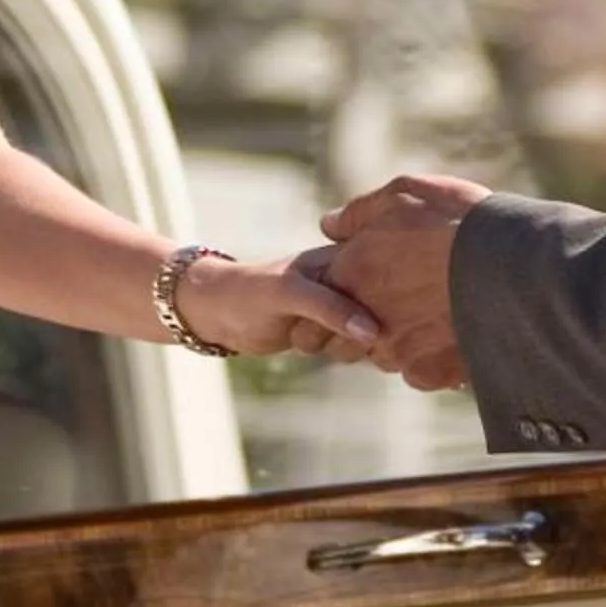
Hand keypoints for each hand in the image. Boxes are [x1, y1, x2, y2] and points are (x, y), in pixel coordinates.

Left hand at [173, 250, 380, 359]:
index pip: (387, 276)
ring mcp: (346, 305)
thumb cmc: (251, 292)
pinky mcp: (336, 329)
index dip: (381, 302)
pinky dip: (342, 353)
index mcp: (348, 254)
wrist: (218, 312)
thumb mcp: (290, 295)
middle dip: (360, 332)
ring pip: (373, 336)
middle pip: (386, 313)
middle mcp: (353, 278)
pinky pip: (358, 348)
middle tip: (315, 326)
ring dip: (346, 347)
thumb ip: (331, 309)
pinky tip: (314, 344)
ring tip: (304, 331)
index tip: (350, 318)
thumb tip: (373, 333)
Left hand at [320, 174, 491, 391]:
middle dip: (360, 327)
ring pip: (383, 355)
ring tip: (433, 314)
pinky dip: (430, 358)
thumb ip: (360, 213)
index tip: (358, 290)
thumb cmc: (458, 221)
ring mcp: (394, 349)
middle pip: (343, 338)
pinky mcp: (426, 373)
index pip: (318, 298)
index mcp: (352, 270)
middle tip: (399, 304)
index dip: (335, 297)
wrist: (514, 266)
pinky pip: (418, 372)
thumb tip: (330, 225)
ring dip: (397, 341)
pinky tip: (453, 333)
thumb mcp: (405, 195)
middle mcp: (363, 315)